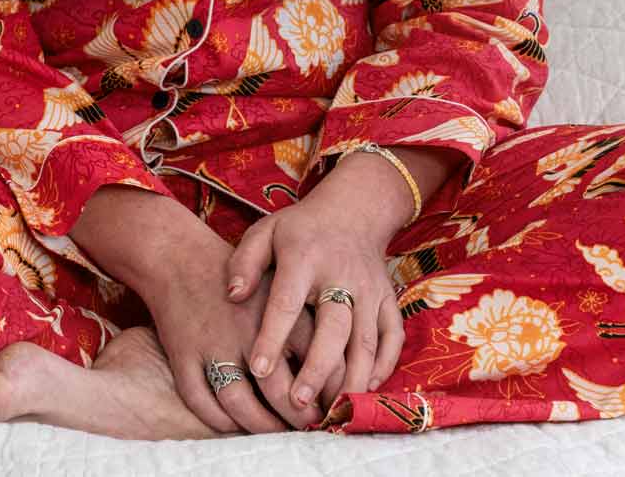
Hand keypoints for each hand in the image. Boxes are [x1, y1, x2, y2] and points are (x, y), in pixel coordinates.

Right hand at [141, 220, 330, 433]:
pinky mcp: (183, 353)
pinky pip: (200, 400)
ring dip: (260, 424)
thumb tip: (341, 364)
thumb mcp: (281, 282)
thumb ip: (309, 319)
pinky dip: (218, 419)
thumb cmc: (243, 278)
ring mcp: (211, 341)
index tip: (336, 403)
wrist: (181, 254)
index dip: (327, 388)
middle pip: (276, 387)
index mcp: (275, 302)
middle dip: (297, 414)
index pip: (312, 355)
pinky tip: (235, 423)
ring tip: (277, 430)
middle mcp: (244, 325)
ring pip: (238, 400)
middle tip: (310, 425)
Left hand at [224, 183, 403, 414]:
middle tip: (297, 404)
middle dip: (317, 369)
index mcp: (304, 258)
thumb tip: (232, 295)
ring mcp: (369, 289)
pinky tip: (363, 389)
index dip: (272, 337)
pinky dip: (382, 367)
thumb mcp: (266, 232)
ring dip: (351, 380)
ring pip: (366, 341)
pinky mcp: (388, 299)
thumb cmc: (300, 230)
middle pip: (334, 328)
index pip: (287, 302)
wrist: (354, 210)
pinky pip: (392, 338)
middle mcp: (341, 275)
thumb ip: (245, 262)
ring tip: (330, 412)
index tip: (258, 370)